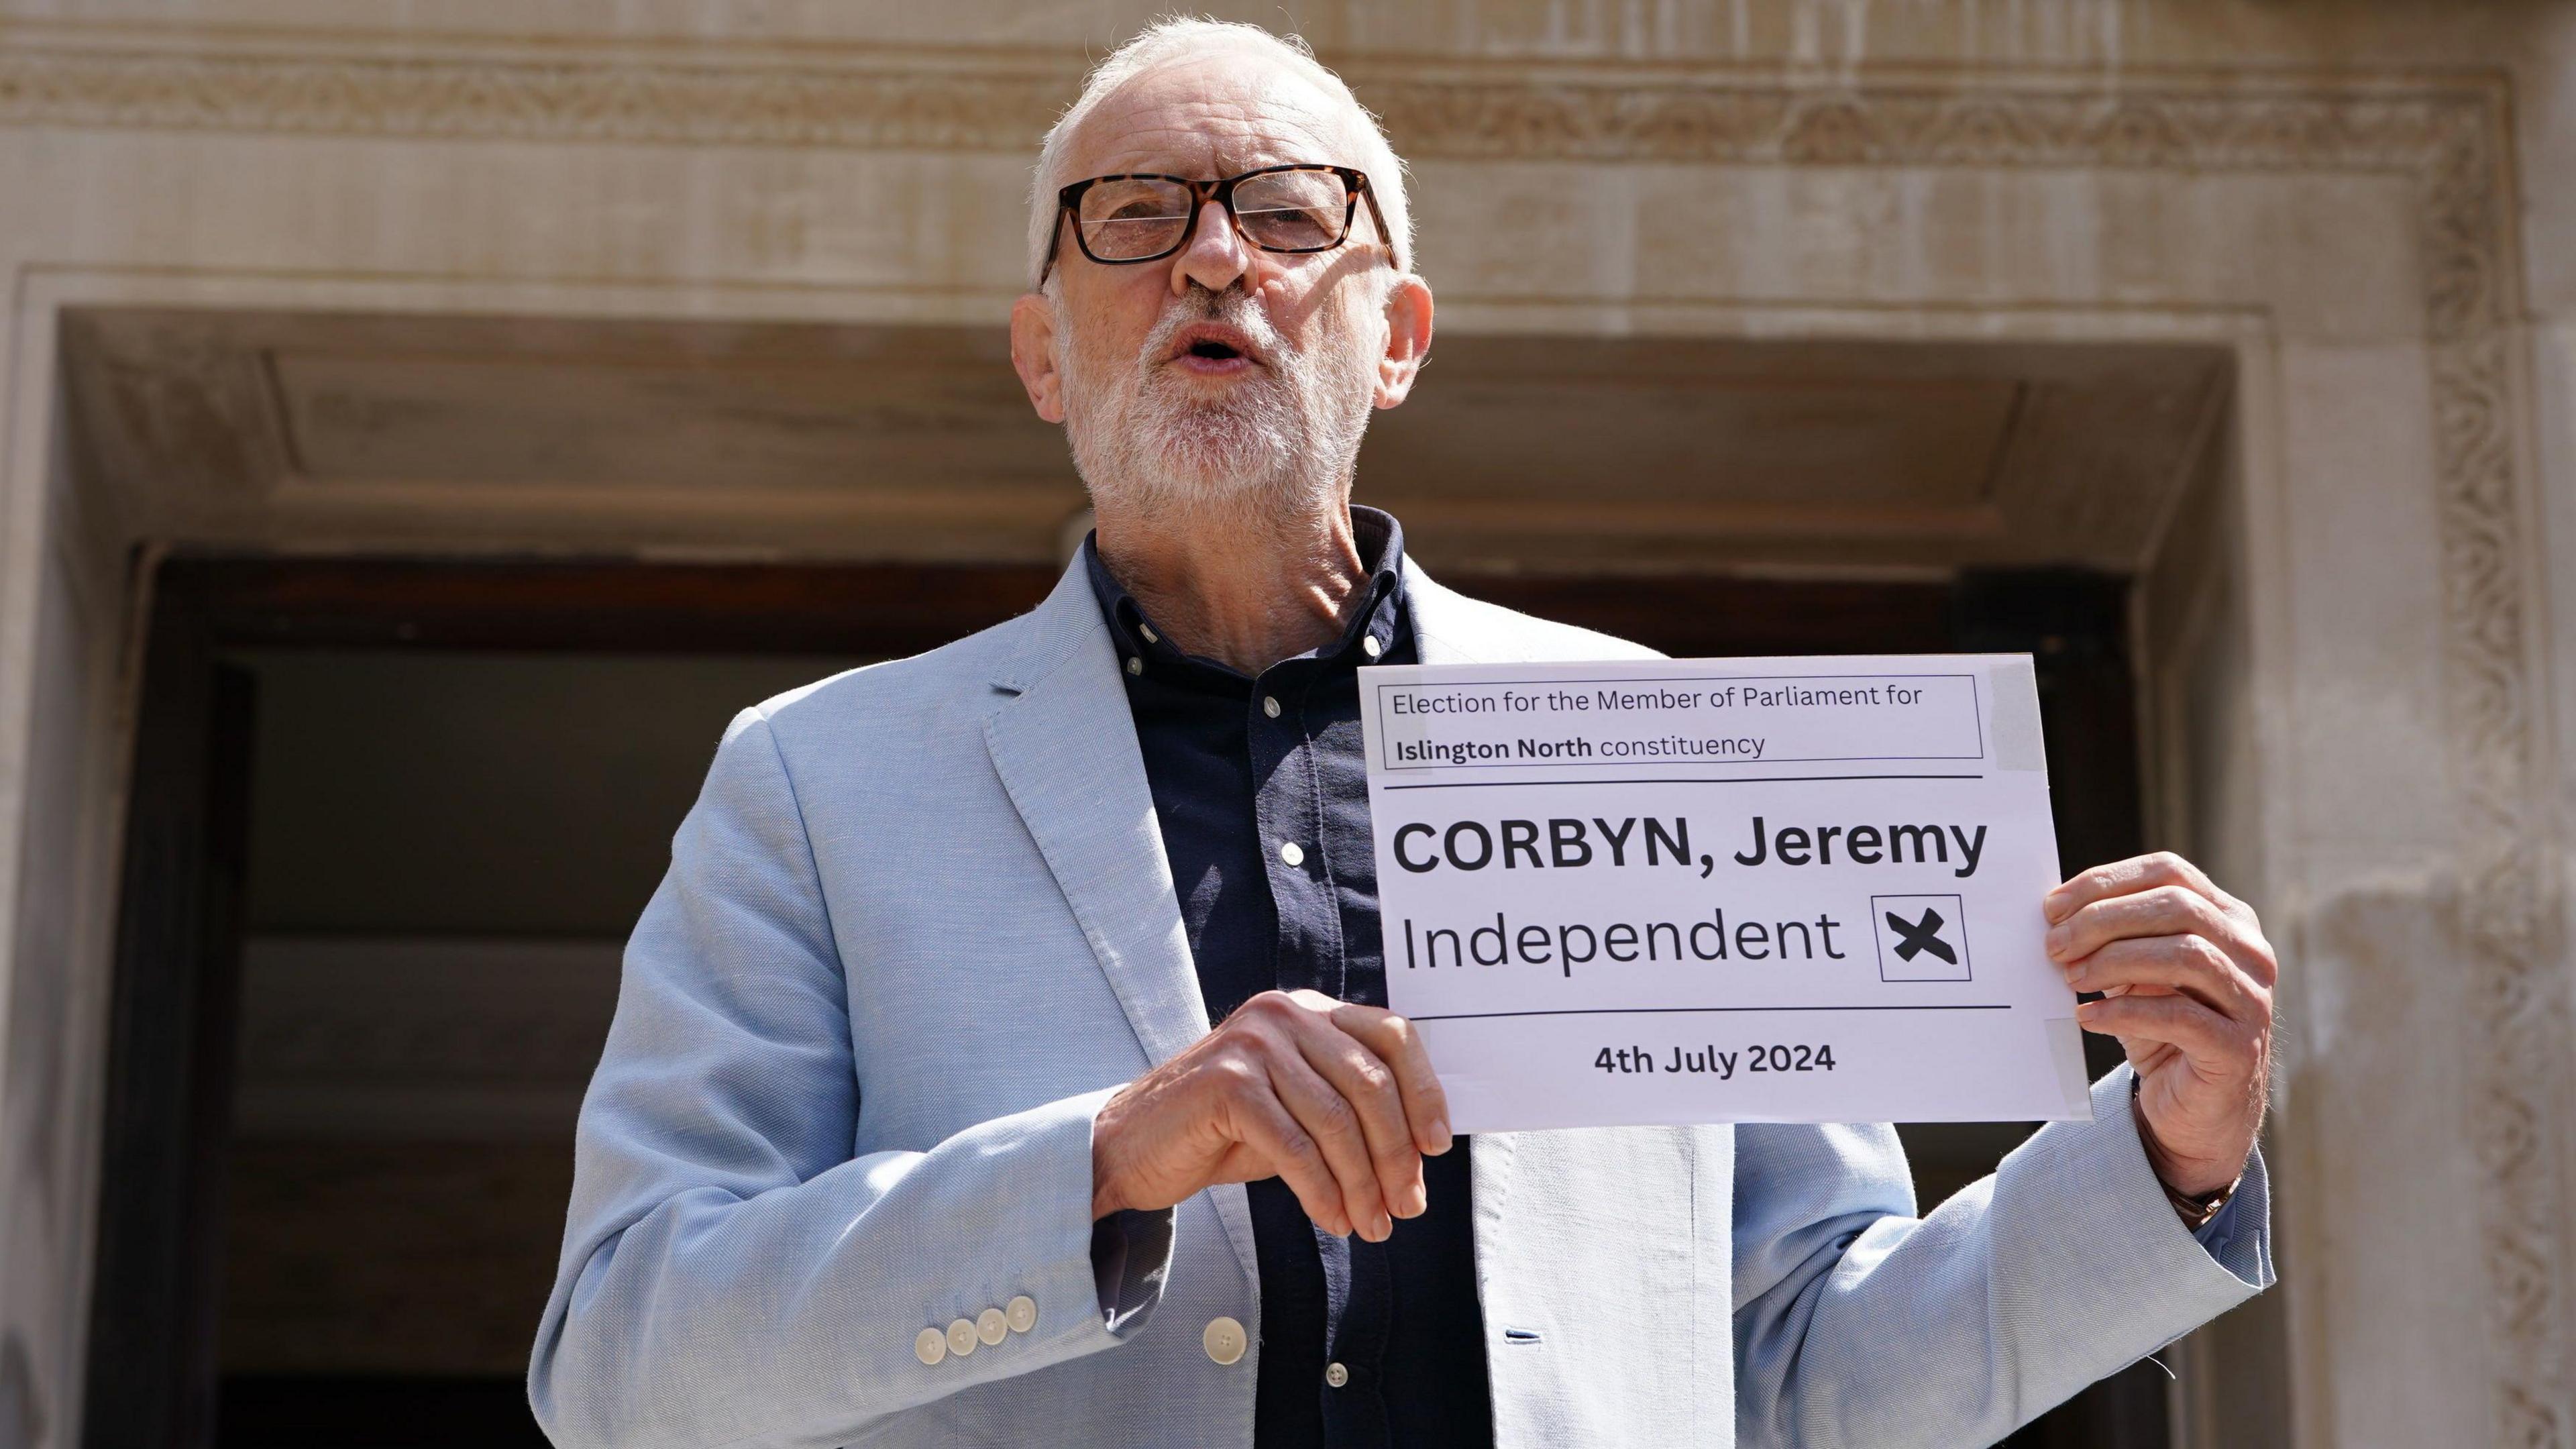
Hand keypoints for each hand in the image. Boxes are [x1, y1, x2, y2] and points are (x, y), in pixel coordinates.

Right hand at [1091, 990, 1452, 1240]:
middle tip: (1407, 1207)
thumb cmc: (1223, 1132)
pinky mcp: (1227, 1084)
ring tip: (1371, 1226)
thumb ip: (1349, 1112)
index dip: (1424, 1091)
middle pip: (1370, 1083)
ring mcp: (1253, 1044)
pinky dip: (1322, 1191)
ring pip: (1336, 1121)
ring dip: (1362, 1184)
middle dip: (1396, 1154)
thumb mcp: (1297, 1110)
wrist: (1133, 1146)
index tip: (1438, 1147)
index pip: (1391, 1035)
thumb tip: (1419, 1153)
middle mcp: (1284, 1014)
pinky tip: (1332, 1219)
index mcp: (1309, 1011)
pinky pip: (1295, 1147)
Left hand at [2044, 852, 2274, 1196]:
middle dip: (2103, 920)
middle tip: (2053, 945)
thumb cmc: (2160, 1029)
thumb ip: (2111, 939)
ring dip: (2115, 961)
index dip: (2106, 882)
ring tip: (2070, 978)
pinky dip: (2125, 1013)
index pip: (2170, 872)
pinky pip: (2181, 1018)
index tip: (2052, 906)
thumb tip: (2053, 915)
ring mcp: (2252, 1000)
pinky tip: (2087, 1017)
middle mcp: (2251, 952)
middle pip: (2177, 907)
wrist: (2195, 1109)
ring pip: (2187, 955)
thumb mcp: (2135, 974)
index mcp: (2228, 918)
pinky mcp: (2239, 1049)